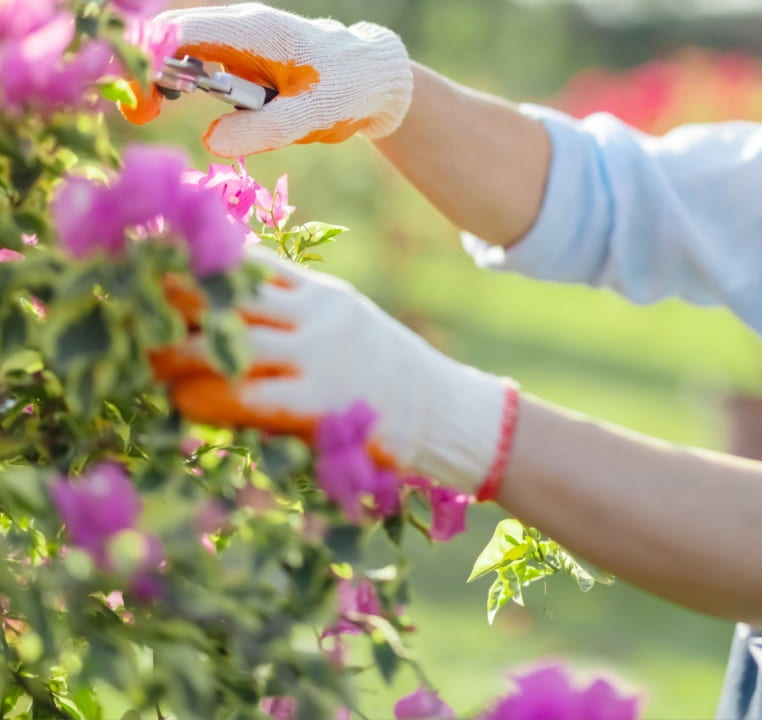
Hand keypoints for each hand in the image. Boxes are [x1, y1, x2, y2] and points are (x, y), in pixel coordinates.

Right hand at [124, 2, 412, 157]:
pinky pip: (200, 63)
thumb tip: (211, 141)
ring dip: (161, 77)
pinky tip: (176, 99)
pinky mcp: (242, 58)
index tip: (138, 100)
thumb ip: (264, 128)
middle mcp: (238, 28)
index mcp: (252, 31)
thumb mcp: (312, 115)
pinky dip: (182, 80)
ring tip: (151, 108)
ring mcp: (238, 41)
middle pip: (170, 37)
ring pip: (181, 50)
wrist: (376, 79)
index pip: (178, 32)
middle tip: (141, 113)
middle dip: (145, 71)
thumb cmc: (348, 90)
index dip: (146, 60)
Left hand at [154, 249, 516, 497]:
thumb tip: (219, 311)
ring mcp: (321, 356)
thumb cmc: (383, 379)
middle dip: (170, 296)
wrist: (444, 416)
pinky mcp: (323, 401)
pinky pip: (251, 394)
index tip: (139, 252)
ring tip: (136, 354)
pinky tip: (182, 398)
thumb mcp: (341, 329)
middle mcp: (318, 315)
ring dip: (176, 348)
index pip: (245, 262)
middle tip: (119, 299)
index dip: (190, 256)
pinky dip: (211, 395)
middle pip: (229, 294)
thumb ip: (290, 315)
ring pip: (231, 342)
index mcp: (320, 294)